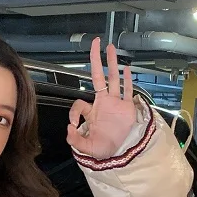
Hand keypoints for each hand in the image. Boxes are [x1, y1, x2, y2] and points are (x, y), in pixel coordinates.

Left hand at [67, 37, 136, 160]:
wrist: (119, 152)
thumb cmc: (102, 148)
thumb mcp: (86, 147)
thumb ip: (75, 140)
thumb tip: (69, 130)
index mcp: (91, 112)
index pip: (79, 104)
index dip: (74, 113)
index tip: (73, 125)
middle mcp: (103, 103)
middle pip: (98, 77)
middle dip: (96, 61)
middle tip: (96, 43)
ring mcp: (115, 103)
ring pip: (113, 79)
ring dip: (111, 63)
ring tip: (110, 47)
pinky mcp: (127, 107)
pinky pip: (127, 90)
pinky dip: (127, 80)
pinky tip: (126, 68)